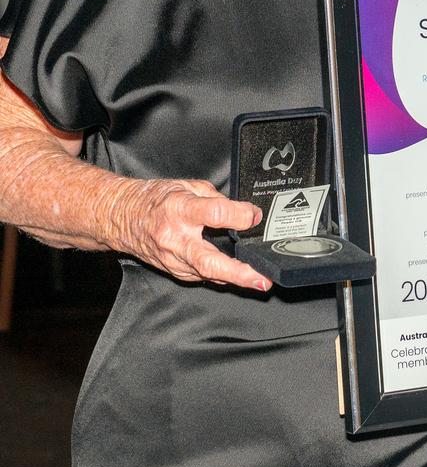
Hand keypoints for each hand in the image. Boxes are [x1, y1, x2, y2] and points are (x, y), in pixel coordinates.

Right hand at [117, 177, 270, 290]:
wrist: (124, 217)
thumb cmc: (155, 199)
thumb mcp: (187, 185)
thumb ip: (216, 199)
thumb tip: (244, 212)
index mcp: (179, 209)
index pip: (213, 214)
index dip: (239, 216)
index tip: (254, 216)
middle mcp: (175, 238)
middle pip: (208, 261)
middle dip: (238, 273)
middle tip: (261, 279)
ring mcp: (173, 260)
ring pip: (207, 274)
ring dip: (235, 278)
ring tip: (259, 280)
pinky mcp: (174, 272)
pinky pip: (202, 276)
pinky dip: (221, 275)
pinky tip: (236, 274)